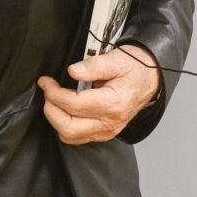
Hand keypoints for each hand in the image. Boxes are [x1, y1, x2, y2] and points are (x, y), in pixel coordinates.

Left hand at [38, 45, 160, 144]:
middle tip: (48, 93)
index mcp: (113, 103)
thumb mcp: (117, 59)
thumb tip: (74, 71)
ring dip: (57, 119)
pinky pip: (78, 137)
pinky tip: (66, 110)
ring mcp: (107, 130)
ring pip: (71, 136)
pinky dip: (66, 126)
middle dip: (51, 110)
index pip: (74, 105)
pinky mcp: (104, 133)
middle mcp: (110, 121)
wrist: (150, 79)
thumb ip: (94, 65)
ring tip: (56, 100)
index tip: (46, 83)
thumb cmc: (135, 69)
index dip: (54, 93)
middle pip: (68, 127)